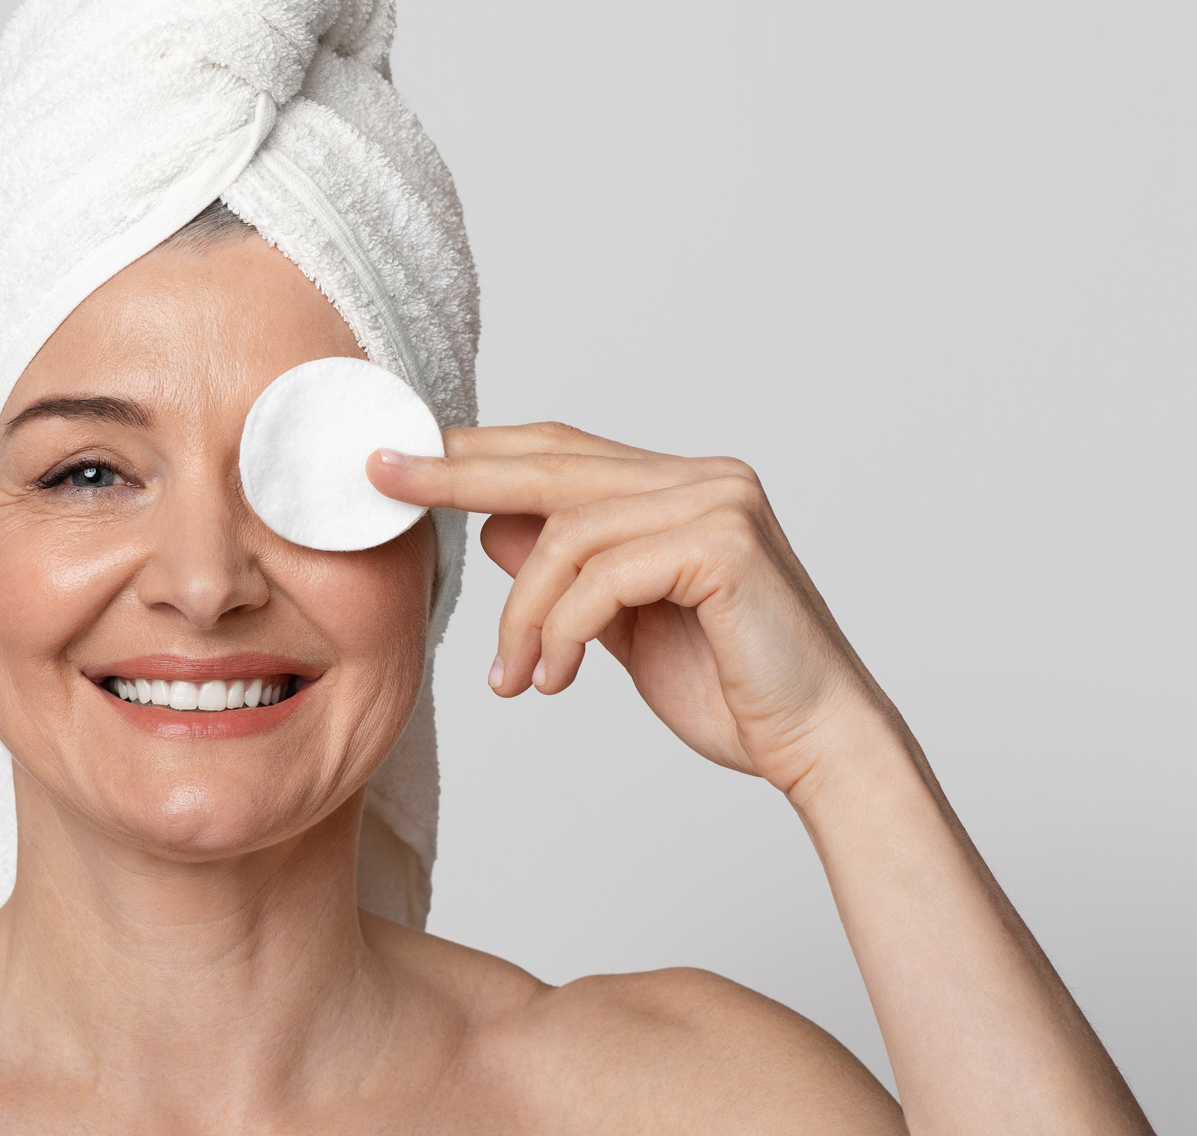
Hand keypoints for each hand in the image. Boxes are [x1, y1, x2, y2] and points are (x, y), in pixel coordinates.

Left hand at [369, 423, 886, 797]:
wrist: (816, 745)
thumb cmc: (729, 690)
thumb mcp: (620, 624)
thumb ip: (570, 572)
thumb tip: (492, 527)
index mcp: (680, 485)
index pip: (557, 451)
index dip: (474, 452)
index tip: (395, 458)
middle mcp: (703, 477)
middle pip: (550, 464)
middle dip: (455, 474)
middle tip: (381, 479)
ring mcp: (719, 503)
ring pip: (567, 534)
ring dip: (521, 617)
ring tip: (512, 680)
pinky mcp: (724, 545)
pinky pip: (601, 576)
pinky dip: (561, 632)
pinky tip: (553, 681)